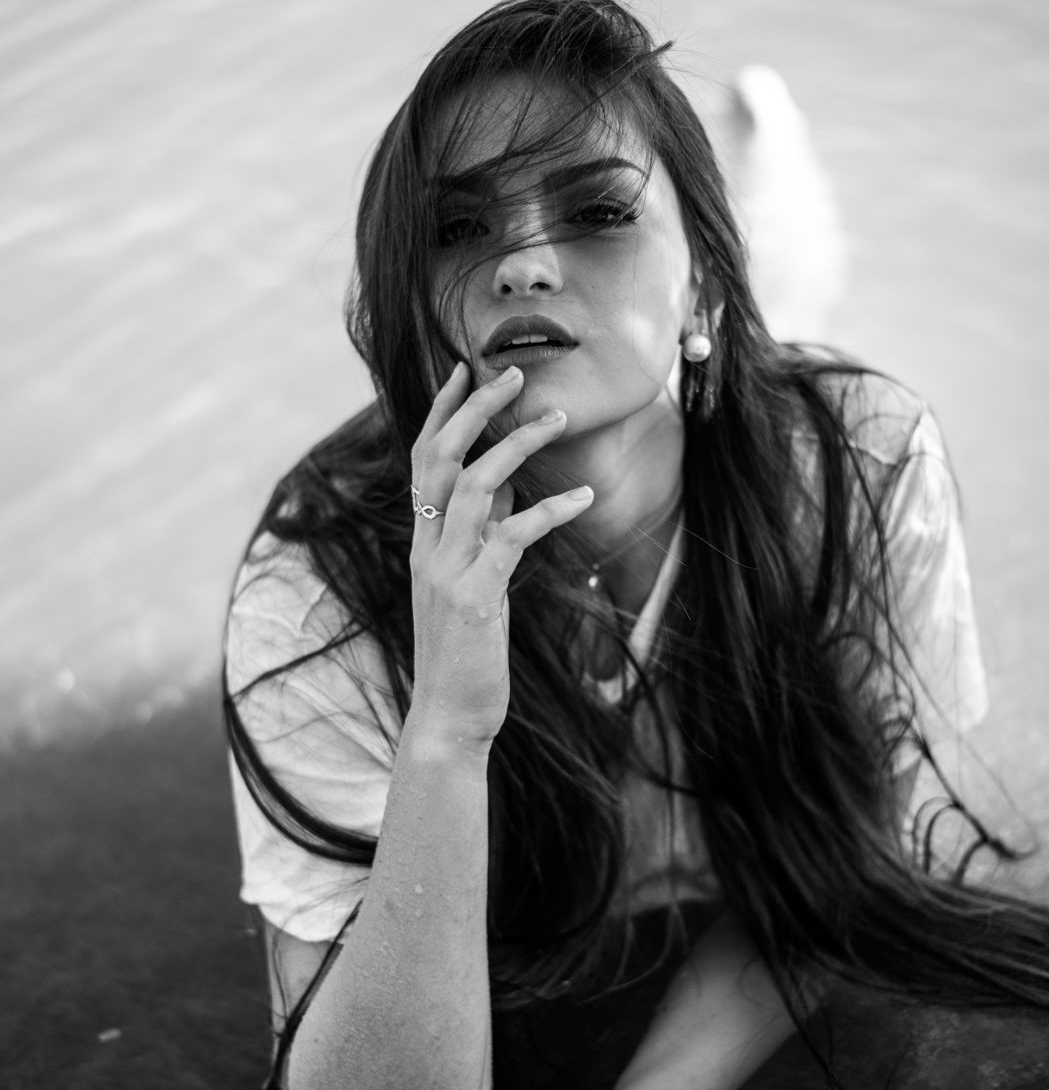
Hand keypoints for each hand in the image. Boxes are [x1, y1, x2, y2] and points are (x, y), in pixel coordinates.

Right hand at [408, 362, 592, 749]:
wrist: (448, 717)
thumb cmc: (467, 652)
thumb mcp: (475, 584)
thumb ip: (485, 536)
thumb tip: (512, 490)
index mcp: (425, 542)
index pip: (424, 461)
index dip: (441, 412)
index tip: (464, 372)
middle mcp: (428, 549)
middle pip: (441, 458)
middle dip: (475, 409)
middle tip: (512, 375)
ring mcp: (447, 572)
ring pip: (475, 486)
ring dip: (516, 445)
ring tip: (558, 418)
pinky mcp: (474, 598)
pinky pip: (511, 538)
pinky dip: (548, 510)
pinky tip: (583, 497)